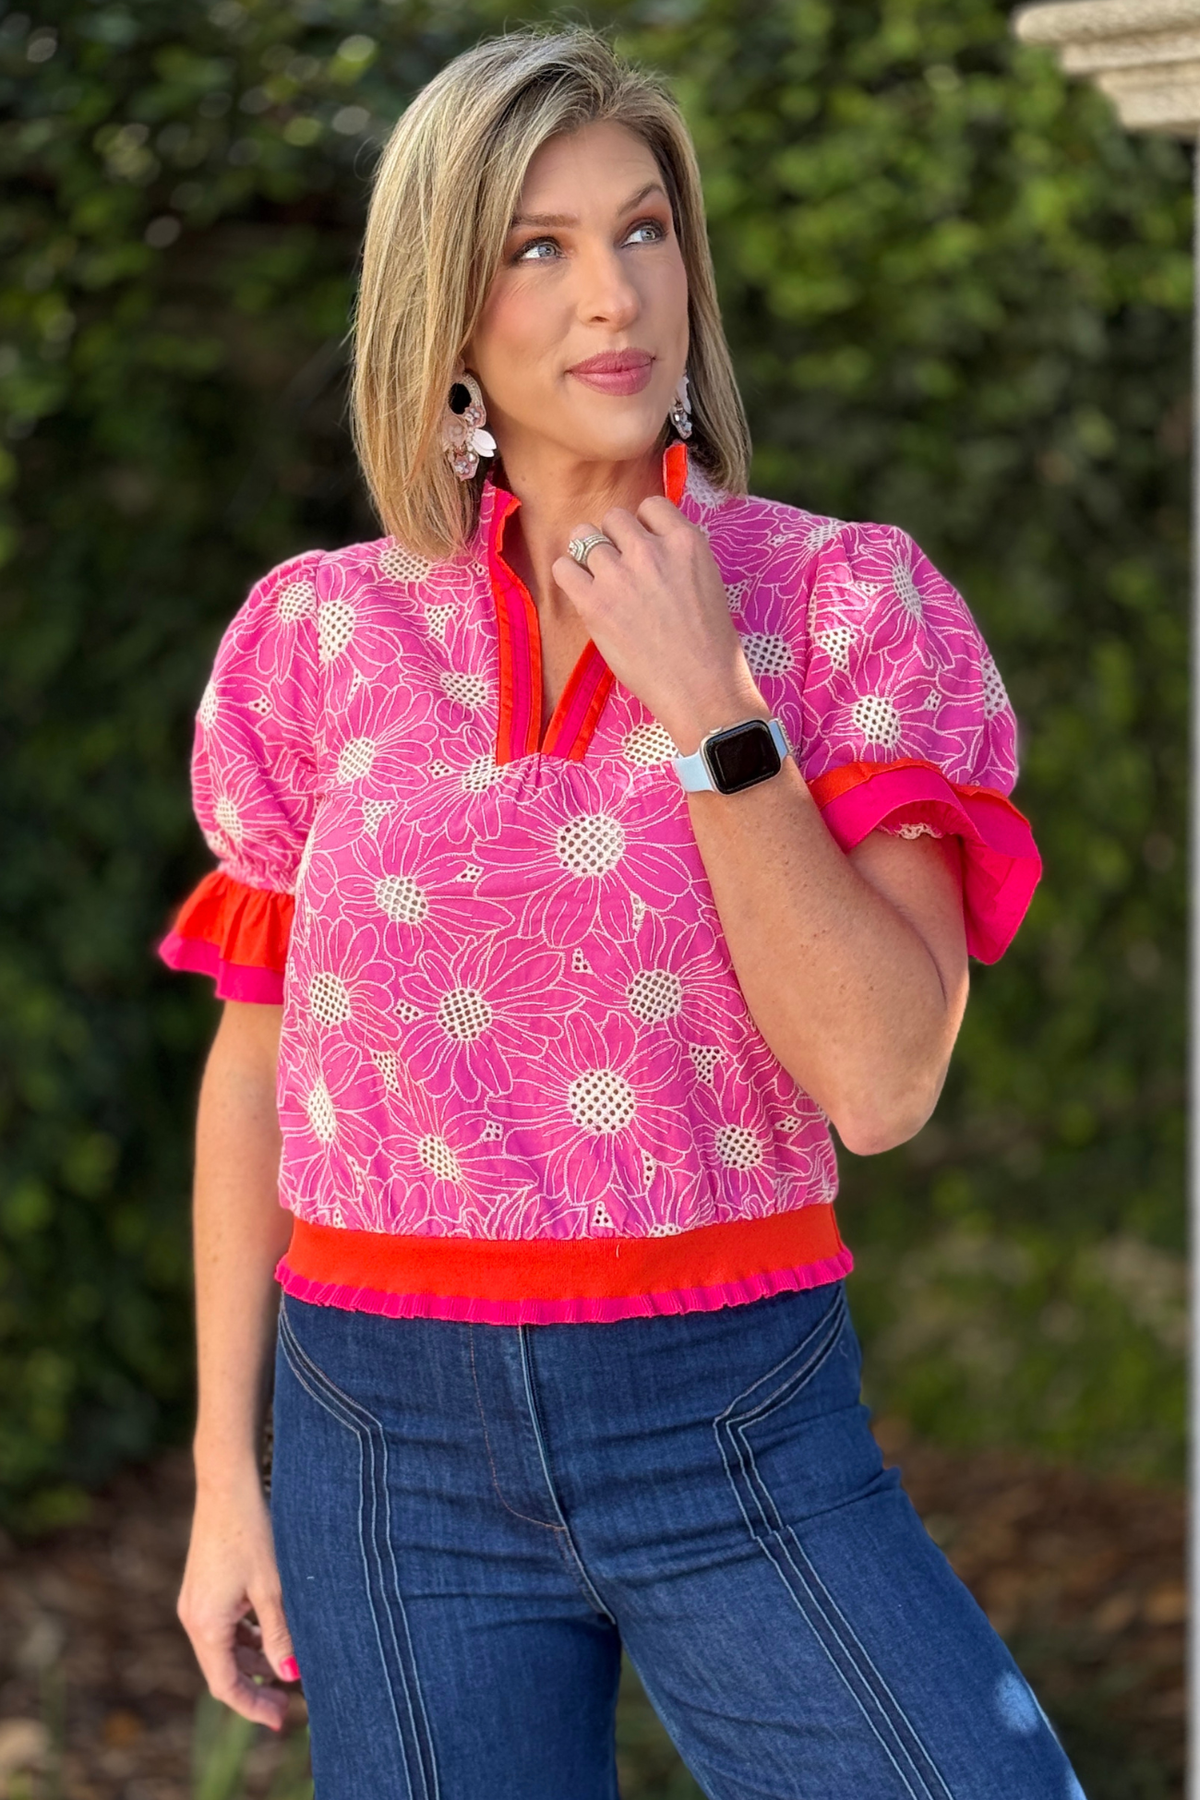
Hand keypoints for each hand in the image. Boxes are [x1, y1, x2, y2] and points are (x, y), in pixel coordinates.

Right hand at [177, 1470, 299, 1730]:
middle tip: (289, 1701)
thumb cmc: (251, 1530)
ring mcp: (196, 1600)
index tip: (280, 1720)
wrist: (226, 1483)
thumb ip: (279, 1633)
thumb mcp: (273, 1586)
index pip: (225, 1685)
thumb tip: (290, 1674)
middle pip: (223, 1668)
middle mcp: (193, 1616)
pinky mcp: (203, 1585)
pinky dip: (246, 1636)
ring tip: (288, 1666)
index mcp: (206, 1624)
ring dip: (253, 1659)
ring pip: (224, 1646)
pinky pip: (223, 1625)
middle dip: (256, 1686)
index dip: (252, 1707)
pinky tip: (271, 1632)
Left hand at [551, 498, 765, 753]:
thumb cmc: (710, 644)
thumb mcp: (707, 580)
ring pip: (583, 536)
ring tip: (601, 585)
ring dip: (588, 558)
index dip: (643, 528)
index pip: (650, 506)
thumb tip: (645, 544)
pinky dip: (568, 577)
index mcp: (686, 542)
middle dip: (614, 541)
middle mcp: (652, 550)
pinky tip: (584, 595)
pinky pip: (563, 567)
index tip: (645, 552)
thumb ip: (677, 555)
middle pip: (613, 518)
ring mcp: (621, 575)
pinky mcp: (595, 603)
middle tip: (621, 572)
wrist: (703, 688)